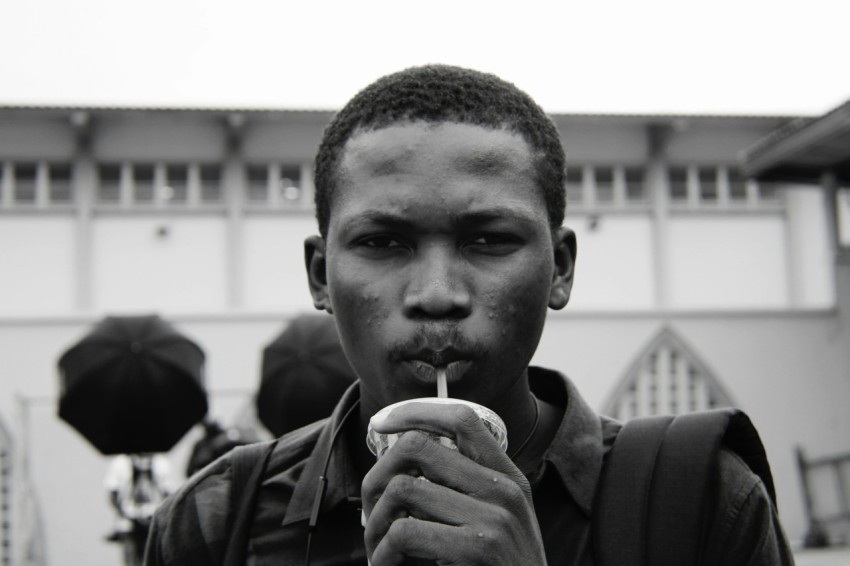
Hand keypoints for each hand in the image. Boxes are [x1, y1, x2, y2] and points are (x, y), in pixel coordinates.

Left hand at [361, 401, 546, 564]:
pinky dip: (383, 552)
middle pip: (420, 446)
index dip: (416, 410)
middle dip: (380, 473)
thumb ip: (467, 491)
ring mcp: (494, 517)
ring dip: (376, 521)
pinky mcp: (477, 548)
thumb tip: (406, 464)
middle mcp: (504, 490)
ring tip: (378, 546)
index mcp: (509, 478)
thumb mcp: (499, 523)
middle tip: (370, 506)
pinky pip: (405, 530)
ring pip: (404, 488)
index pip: (463, 419)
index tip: (382, 422)